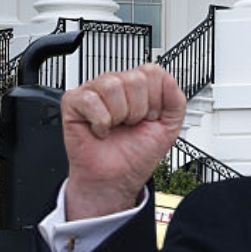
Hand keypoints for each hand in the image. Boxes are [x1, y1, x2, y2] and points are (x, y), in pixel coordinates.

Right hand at [61, 64, 186, 218]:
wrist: (115, 179)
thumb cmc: (135, 155)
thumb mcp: (169, 128)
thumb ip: (176, 101)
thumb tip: (169, 79)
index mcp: (138, 87)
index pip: (152, 72)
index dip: (155, 100)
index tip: (149, 118)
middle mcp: (115, 85)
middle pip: (134, 79)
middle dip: (137, 111)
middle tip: (130, 125)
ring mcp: (94, 91)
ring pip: (112, 86)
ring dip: (118, 116)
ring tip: (115, 127)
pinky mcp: (74, 101)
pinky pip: (90, 100)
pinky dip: (99, 122)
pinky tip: (100, 130)